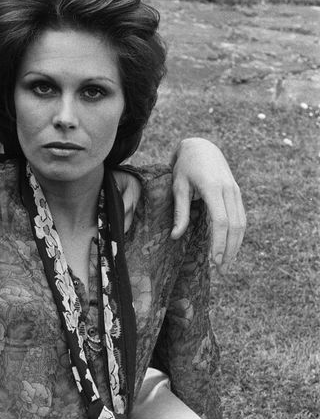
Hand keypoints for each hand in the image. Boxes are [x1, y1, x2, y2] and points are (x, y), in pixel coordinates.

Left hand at [170, 138, 245, 272]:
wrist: (202, 147)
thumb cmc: (185, 167)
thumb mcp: (178, 187)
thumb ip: (180, 212)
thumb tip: (176, 237)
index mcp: (214, 188)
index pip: (221, 221)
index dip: (219, 243)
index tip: (214, 261)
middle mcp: (229, 190)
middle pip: (235, 226)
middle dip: (229, 250)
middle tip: (221, 271)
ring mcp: (236, 191)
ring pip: (242, 223)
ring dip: (235, 245)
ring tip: (226, 265)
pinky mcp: (237, 193)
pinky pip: (241, 218)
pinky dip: (237, 235)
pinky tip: (230, 249)